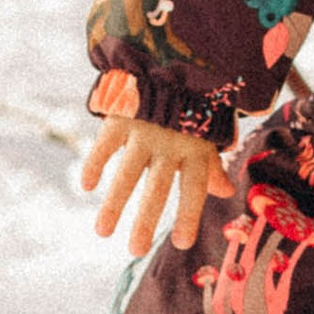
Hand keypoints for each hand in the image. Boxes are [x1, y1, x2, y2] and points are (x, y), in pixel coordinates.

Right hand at [81, 114, 234, 255]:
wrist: (170, 64)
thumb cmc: (190, 110)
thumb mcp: (207, 135)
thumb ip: (212, 166)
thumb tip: (226, 193)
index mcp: (196, 149)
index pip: (194, 188)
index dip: (189, 214)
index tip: (181, 244)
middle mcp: (170, 143)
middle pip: (158, 187)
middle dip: (147, 220)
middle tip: (136, 250)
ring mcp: (144, 131)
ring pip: (128, 172)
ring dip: (115, 202)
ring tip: (102, 232)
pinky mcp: (121, 117)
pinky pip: (106, 143)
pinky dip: (95, 162)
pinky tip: (88, 186)